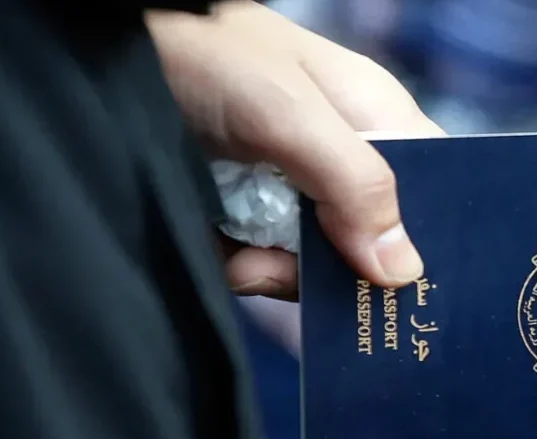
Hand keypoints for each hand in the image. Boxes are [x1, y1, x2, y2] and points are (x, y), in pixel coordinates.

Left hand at [146, 1, 443, 298]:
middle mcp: (342, 158)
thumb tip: (405, 270)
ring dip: (277, 269)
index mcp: (374, 120)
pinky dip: (243, 266)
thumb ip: (352, 182)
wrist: (105, 55)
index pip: (431, 188)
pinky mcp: (251, 211)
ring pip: (317, 260)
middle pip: (372, 241)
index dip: (425, 238)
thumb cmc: (208, 55)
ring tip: (244, 256)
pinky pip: (267, 261)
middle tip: (285, 260)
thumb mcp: (286, 111)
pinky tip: (222, 252)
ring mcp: (295, 187)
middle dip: (332, 266)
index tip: (400, 285)